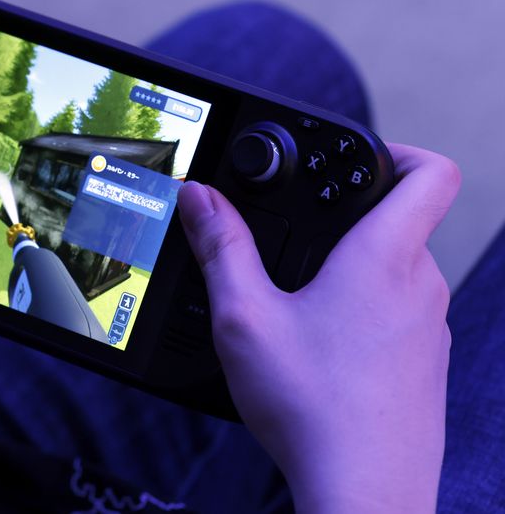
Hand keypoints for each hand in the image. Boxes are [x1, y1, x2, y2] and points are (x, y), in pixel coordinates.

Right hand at [177, 144, 458, 513]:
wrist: (365, 492)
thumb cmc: (312, 407)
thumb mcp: (244, 317)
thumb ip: (221, 247)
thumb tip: (200, 195)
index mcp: (384, 257)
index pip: (430, 170)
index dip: (395, 150)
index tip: (350, 162)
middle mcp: (421, 285)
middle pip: (402, 221)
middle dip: (348, 221)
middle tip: (295, 240)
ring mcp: (429, 328)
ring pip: (397, 272)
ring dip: (353, 273)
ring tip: (296, 303)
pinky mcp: (425, 366)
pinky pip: (399, 316)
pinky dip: (363, 316)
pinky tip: (318, 351)